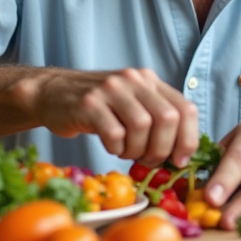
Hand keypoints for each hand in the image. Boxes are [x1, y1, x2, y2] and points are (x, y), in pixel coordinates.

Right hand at [9, 67, 199, 166]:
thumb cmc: (97, 106)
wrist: (52, 93)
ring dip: (136, 150)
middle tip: (147, 160)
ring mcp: (110, 89)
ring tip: (125, 152)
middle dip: (162, 149)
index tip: (179, 159)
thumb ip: (155, 118)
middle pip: (167, 119)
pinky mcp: (89, 104)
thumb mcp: (131, 103)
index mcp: (149, 80)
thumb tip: (182, 153)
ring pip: (142, 127)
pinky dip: (116, 149)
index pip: (185, 108)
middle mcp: (133, 80)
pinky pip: (114, 134)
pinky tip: (110, 146)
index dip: (188, 139)